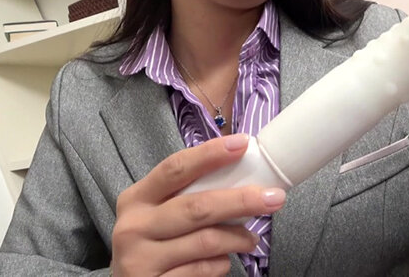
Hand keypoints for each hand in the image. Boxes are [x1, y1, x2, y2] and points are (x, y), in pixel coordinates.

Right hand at [111, 134, 285, 275]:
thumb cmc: (151, 244)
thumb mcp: (155, 215)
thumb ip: (185, 197)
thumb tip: (239, 176)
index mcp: (136, 199)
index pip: (175, 168)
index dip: (210, 154)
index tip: (242, 144)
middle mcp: (134, 227)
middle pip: (197, 206)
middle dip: (241, 200)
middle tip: (274, 198)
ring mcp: (141, 259)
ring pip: (206, 241)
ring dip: (238, 238)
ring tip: (251, 239)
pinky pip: (202, 269)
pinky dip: (221, 263)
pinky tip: (223, 260)